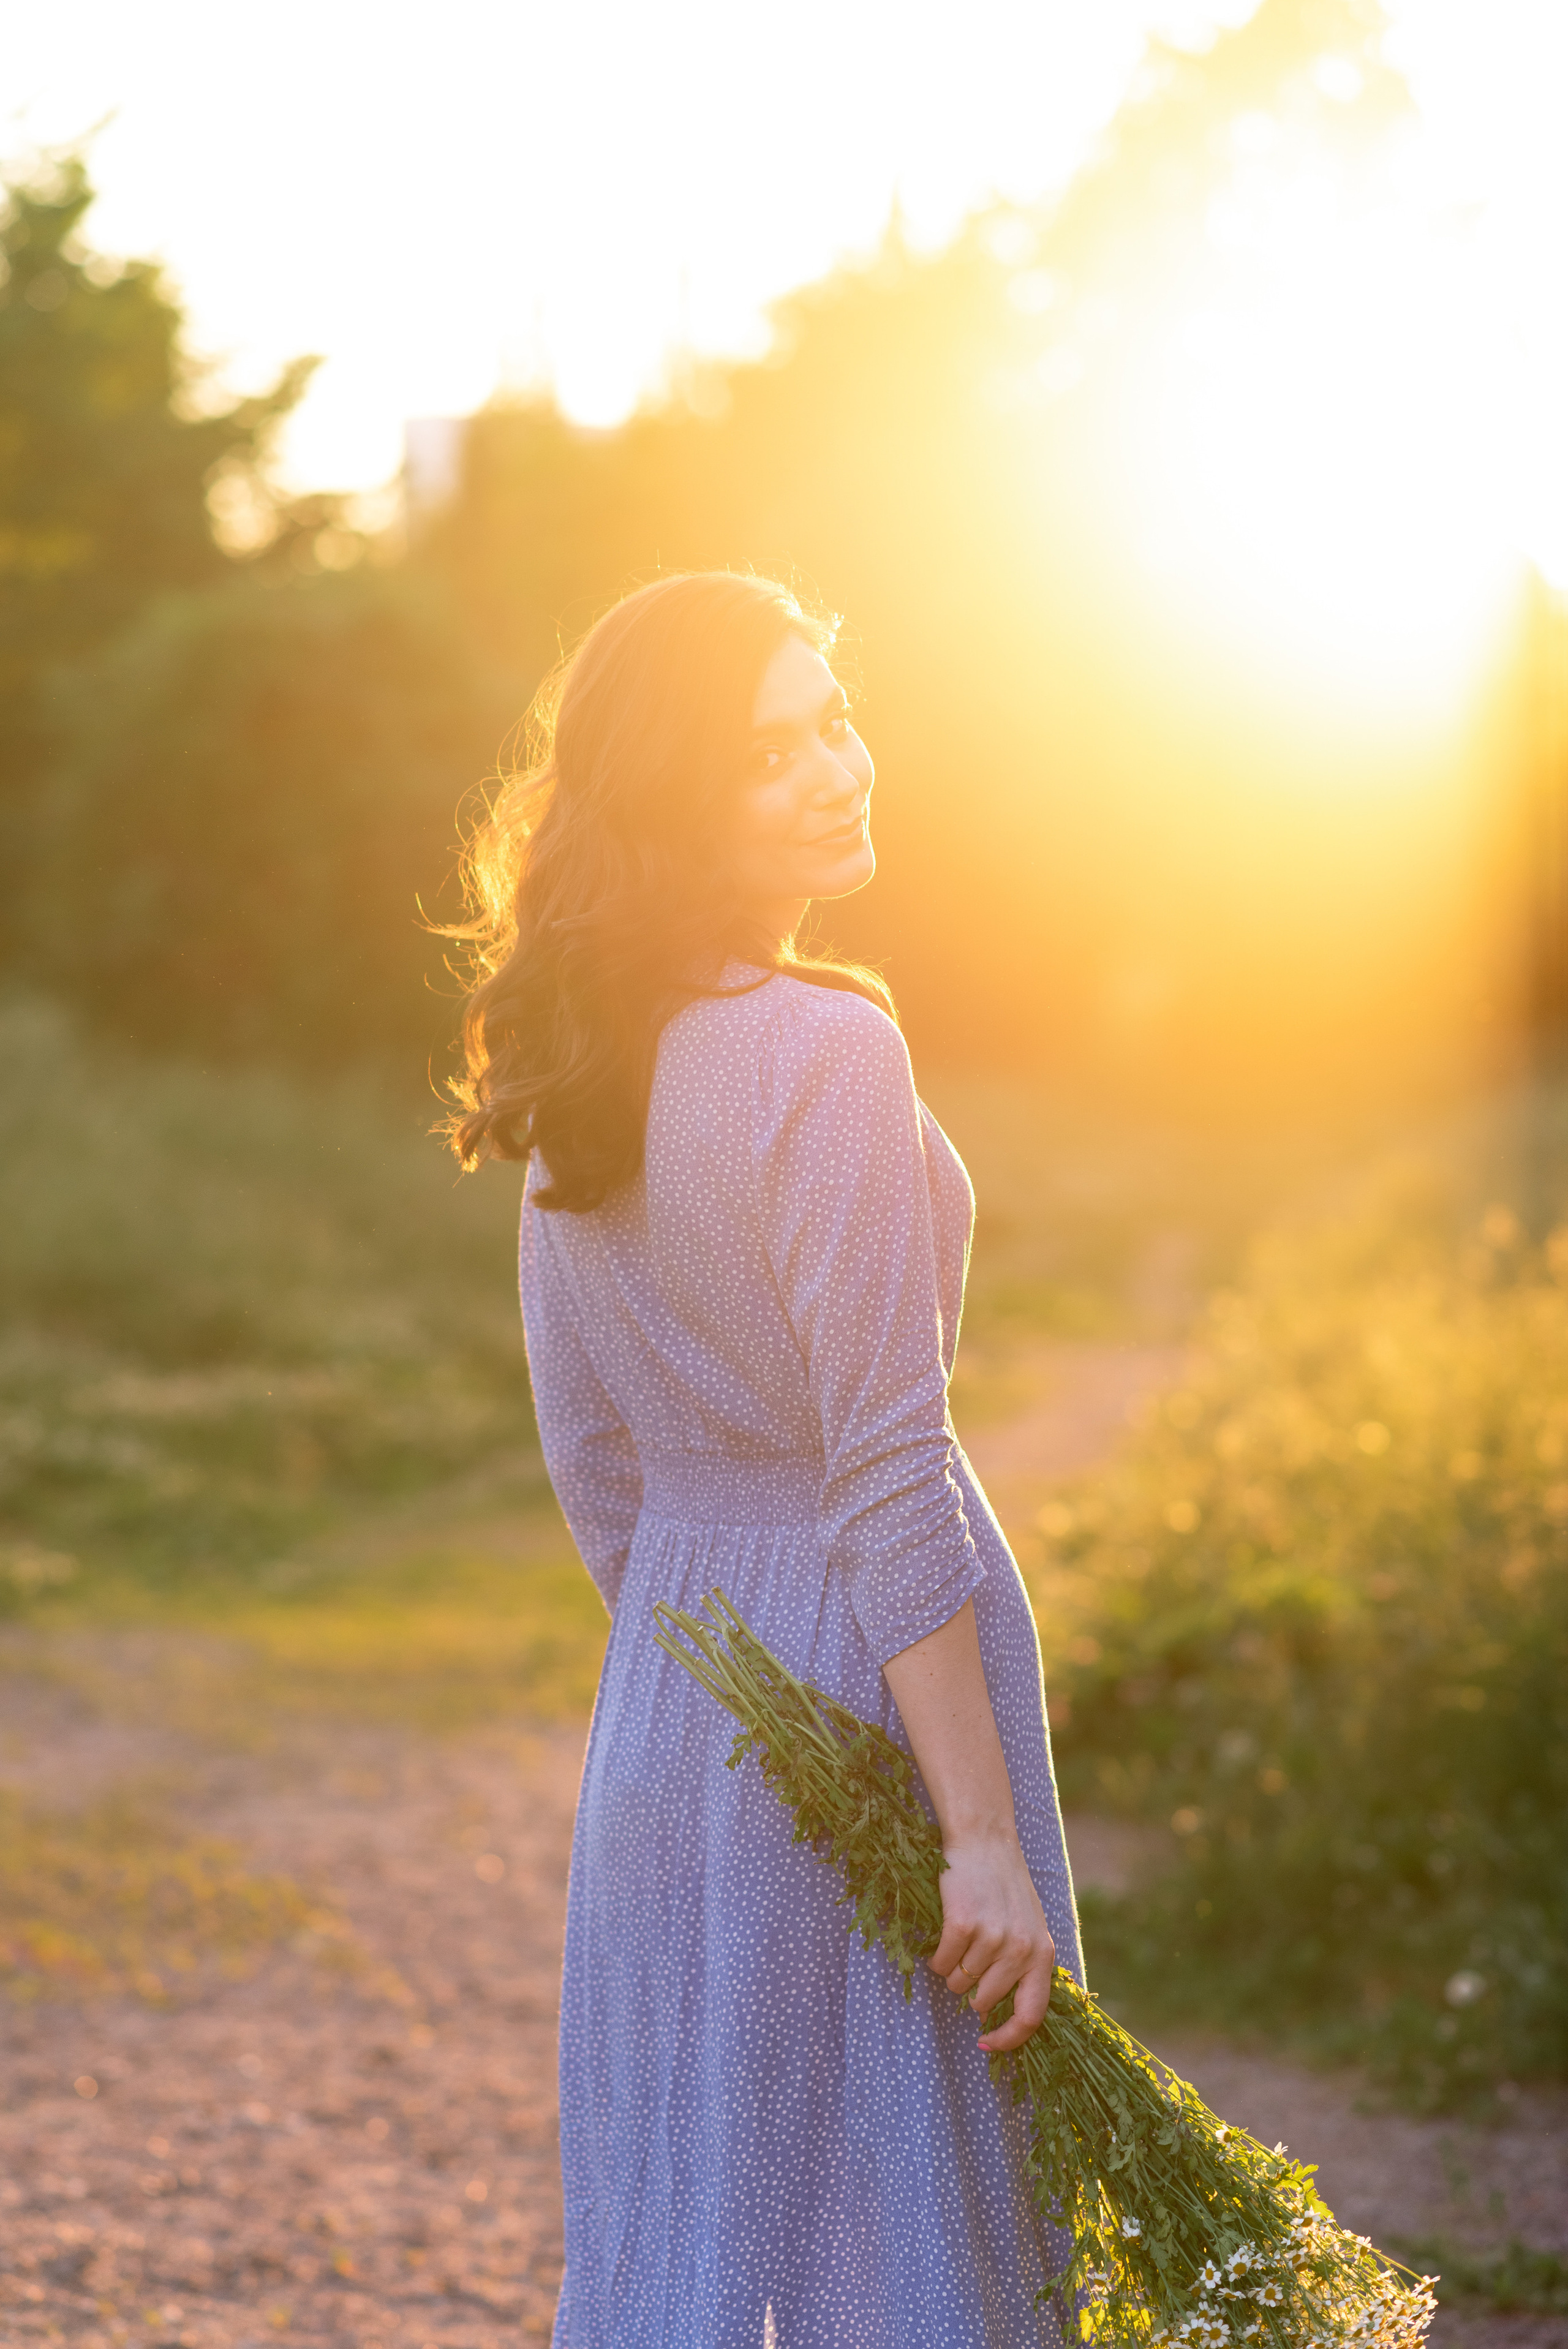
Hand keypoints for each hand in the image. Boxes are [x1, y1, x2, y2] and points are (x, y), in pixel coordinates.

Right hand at [928, 1833, 1054, 2053]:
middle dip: (970, 1991)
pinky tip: (943, 1938)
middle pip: (984, 2001)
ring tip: (959, 1942)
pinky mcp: (962, 1925)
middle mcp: (1020, 1950)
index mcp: (1042, 1955)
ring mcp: (992, 1937)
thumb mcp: (1030, 1929)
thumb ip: (1025, 1968)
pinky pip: (942, 1963)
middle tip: (968, 1963)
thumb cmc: (1005, 1887)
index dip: (1006, 2039)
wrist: (985, 1842)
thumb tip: (1004, 2016)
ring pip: (959, 1984)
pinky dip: (937, 1958)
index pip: (1030, 2017)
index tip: (985, 2044)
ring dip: (952, 1971)